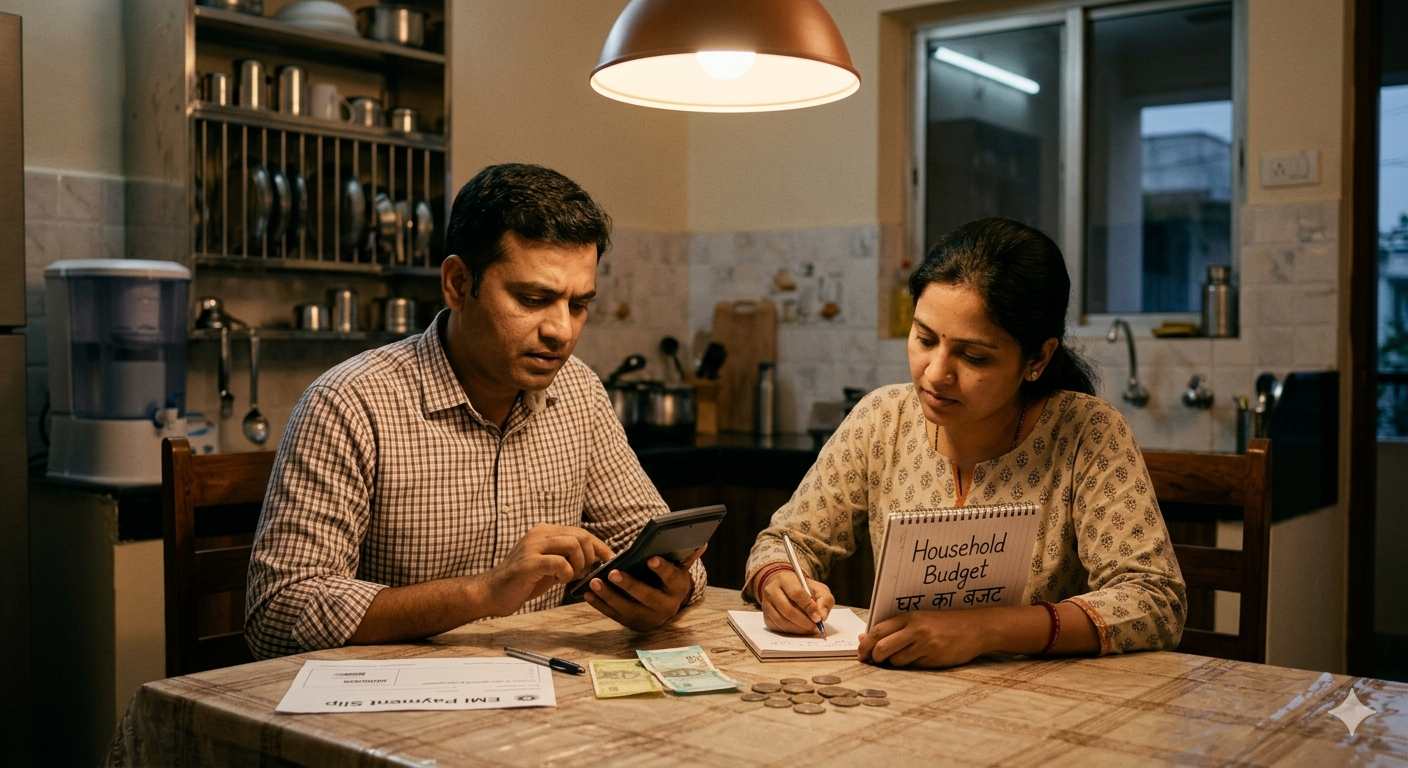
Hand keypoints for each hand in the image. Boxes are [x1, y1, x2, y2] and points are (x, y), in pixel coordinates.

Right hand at [480, 524, 612, 617]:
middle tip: (583, 573)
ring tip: (569, 576)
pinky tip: (559, 580)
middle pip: (580, 535)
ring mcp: (533, 546)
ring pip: (573, 544)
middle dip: (590, 556)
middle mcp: (540, 533)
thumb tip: (596, 558)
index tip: (611, 559)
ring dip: (578, 564)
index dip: (599, 546)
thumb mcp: (550, 565)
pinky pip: (559, 562)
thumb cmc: (524, 580)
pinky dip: (566, 573)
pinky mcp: (528, 563)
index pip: (581, 532)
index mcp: (546, 531)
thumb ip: (568, 557)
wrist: (492, 592)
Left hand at [584, 546, 704, 630]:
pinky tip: (588, 593)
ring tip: (594, 581)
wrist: (665, 608)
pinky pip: (613, 615)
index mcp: (678, 590)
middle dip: (629, 585)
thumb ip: (686, 557)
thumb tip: (702, 543)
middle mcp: (665, 607)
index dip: (662, 569)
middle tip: (613, 572)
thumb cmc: (669, 582)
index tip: (650, 558)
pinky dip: (599, 605)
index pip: (671, 578)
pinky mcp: (630, 624)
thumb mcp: (679, 570)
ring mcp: (647, 618)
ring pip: (626, 608)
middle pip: (646, 597)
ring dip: (608, 595)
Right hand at [758, 569, 834, 634]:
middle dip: (804, 622)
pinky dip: (791, 631)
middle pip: (788, 610)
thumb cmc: (804, 589)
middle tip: (815, 626)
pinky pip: (778, 628)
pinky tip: (800, 628)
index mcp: (785, 579)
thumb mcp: (818, 589)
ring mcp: (766, 604)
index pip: (796, 593)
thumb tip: (821, 616)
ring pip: (782, 621)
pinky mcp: (766, 616)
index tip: (818, 617)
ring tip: (809, 628)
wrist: (786, 588)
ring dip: (798, 628)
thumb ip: (825, 600)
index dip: (808, 607)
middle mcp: (771, 590)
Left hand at [858, 609, 995, 667]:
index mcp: (909, 617)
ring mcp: (924, 644)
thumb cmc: (946, 624)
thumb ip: (895, 628)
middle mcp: (915, 629)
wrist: (977, 627)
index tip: (861, 652)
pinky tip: (918, 659)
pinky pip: (912, 666)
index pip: (877, 630)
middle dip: (872, 657)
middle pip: (881, 646)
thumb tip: (864, 637)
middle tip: (871, 661)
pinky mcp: (934, 657)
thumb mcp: (920, 619)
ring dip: (892, 663)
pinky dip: (909, 665)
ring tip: (900, 658)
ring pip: (894, 659)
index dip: (865, 643)